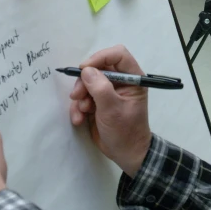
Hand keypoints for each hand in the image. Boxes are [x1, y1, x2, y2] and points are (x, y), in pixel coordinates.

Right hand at [69, 45, 151, 177]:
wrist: (125, 154)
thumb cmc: (125, 132)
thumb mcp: (112, 110)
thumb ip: (100, 88)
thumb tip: (86, 70)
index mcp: (133, 78)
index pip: (118, 55)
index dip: (100, 58)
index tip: (84, 69)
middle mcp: (121, 81)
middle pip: (98, 68)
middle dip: (85, 82)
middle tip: (77, 96)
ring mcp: (108, 91)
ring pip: (87, 82)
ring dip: (80, 98)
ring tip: (82, 113)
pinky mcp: (98, 102)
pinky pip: (83, 97)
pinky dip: (79, 107)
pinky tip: (79, 120)